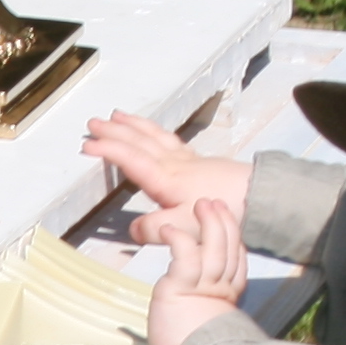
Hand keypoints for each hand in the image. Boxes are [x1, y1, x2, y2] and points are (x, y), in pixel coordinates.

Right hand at [82, 112, 250, 224]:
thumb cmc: (220, 211)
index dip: (108, 150)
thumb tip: (132, 229)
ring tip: (117, 115)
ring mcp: (186, 159)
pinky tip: (152, 131)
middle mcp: (172, 164)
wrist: (258, 196)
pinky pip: (169, 139)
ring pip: (154, 135)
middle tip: (92, 122)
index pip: (130, 159)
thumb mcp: (183, 226)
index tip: (87, 144)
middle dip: (114, 131)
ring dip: (133, 125)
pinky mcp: (198, 161)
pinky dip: (155, 131)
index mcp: (165, 178)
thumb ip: (154, 229)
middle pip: (138, 141)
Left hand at [135, 198, 247, 344]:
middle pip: (228, 249)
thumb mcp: (202, 326)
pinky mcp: (181, 287)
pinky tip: (168, 227)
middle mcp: (219, 290)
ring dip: (207, 223)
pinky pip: (184, 255)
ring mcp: (203, 287)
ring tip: (202, 204)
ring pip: (212, 248)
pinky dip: (178, 238)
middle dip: (223, 223)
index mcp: (226, 299)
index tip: (227, 220)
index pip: (236, 262)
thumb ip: (203, 310)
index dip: (233, 239)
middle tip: (215, 203)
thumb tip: (190, 305)